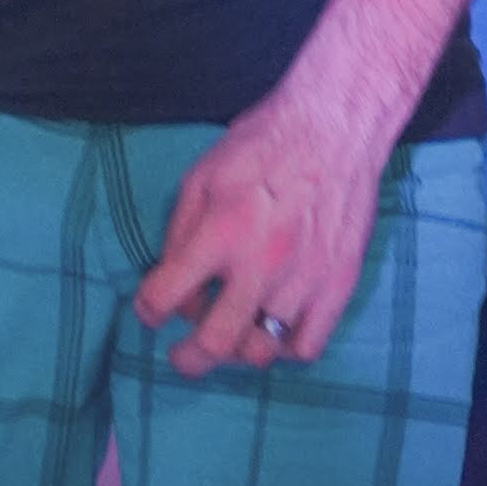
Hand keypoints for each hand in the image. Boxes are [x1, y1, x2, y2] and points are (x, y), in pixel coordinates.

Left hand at [131, 76, 392, 374]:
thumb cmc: (262, 145)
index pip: (165, 296)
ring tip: (232, 332)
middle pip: (216, 344)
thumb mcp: (201, 176)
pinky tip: (275, 326)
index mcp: (220, 232)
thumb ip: (180, 233)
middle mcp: (261, 264)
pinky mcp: (338, 284)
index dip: (148, 310)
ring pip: (262, 350)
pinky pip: (307, 345)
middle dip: (189, 358)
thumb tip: (171, 280)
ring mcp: (304, 279)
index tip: (150, 310)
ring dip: (238, 349)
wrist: (335, 126)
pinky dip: (284, 347)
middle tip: (181, 356)